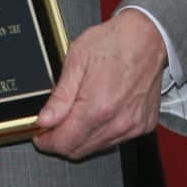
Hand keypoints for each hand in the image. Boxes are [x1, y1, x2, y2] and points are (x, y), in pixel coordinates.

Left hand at [34, 8, 165, 158]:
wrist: (147, 36)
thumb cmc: (114, 41)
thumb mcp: (77, 60)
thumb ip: (60, 96)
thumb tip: (44, 119)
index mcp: (97, 107)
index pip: (64, 143)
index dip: (46, 141)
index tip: (39, 134)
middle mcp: (117, 122)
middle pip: (79, 151)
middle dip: (61, 140)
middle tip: (53, 123)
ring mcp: (133, 126)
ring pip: (97, 148)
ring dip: (82, 137)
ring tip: (76, 112)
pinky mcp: (143, 125)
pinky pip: (116, 140)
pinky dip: (102, 132)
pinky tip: (98, 112)